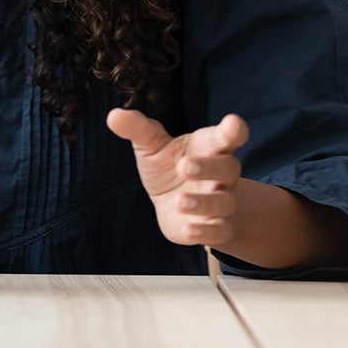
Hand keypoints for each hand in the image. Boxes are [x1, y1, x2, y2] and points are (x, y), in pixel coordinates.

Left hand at [107, 108, 248, 247]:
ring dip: (204, 202)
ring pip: (224, 202)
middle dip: (209, 167)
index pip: (226, 136)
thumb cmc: (168, 166)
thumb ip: (137, 128)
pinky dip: (206, 232)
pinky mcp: (214, 228)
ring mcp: (220, 201)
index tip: (233, 124)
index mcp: (208, 147)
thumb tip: (114, 115)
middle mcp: (220, 175)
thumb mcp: (151, 145)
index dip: (233, 130)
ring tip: (181, 201)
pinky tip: (189, 229)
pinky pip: (219, 231)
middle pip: (228, 168)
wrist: (172, 204)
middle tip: (183, 166)